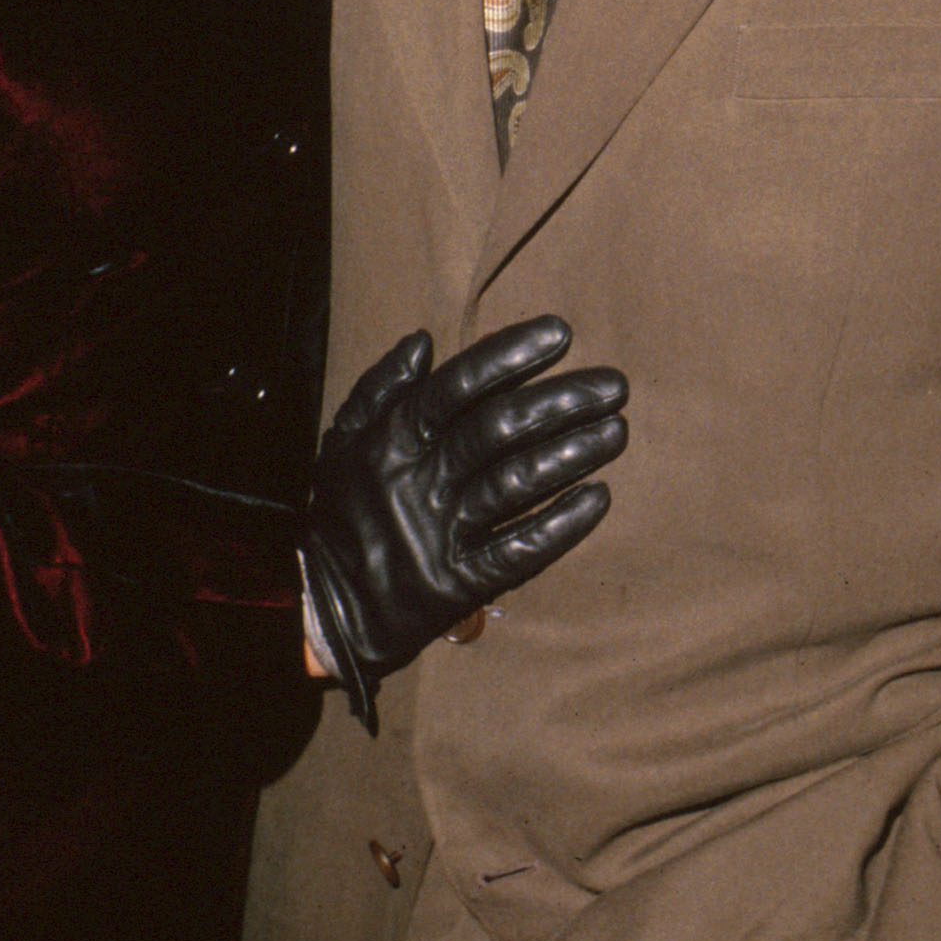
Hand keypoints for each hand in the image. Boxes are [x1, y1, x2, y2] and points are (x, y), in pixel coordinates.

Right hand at [302, 317, 627, 726]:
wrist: (324, 606)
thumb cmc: (345, 512)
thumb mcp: (344, 441)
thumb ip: (381, 386)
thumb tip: (422, 341)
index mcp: (392, 440)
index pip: (456, 386)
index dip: (509, 355)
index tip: (560, 334)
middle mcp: (418, 481)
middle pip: (498, 429)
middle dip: (561, 401)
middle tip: (613, 385)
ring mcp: (440, 533)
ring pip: (515, 484)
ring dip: (572, 454)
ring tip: (617, 431)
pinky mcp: (459, 582)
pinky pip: (518, 551)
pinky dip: (561, 525)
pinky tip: (599, 498)